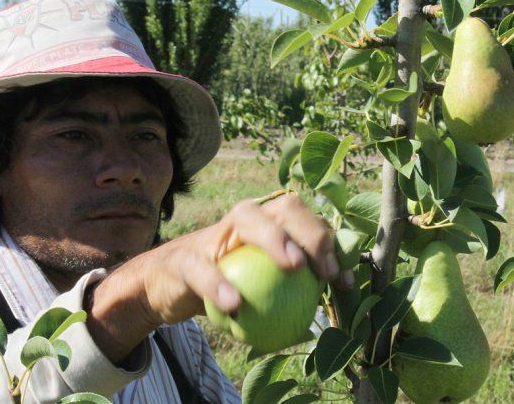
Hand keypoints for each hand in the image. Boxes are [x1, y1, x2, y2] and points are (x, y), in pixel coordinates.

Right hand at [86, 193, 348, 362]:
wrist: (171, 288)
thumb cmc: (229, 285)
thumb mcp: (265, 286)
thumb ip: (299, 286)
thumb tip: (341, 298)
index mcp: (272, 222)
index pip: (310, 220)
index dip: (332, 243)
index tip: (342, 279)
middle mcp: (247, 217)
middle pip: (287, 207)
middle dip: (312, 232)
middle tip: (324, 271)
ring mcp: (216, 231)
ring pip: (248, 218)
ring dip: (275, 238)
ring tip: (294, 266)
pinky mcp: (185, 256)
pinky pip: (204, 268)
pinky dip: (219, 285)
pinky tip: (235, 306)